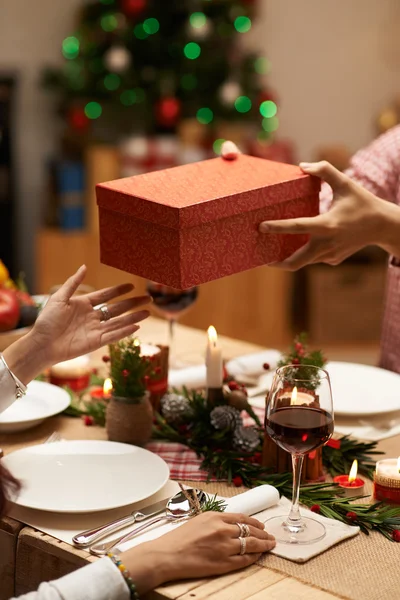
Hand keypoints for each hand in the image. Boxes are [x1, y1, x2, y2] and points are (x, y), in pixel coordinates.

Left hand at [3, 266, 149, 382]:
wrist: (41, 343)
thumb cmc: (46, 321)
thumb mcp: (59, 298)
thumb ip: (73, 283)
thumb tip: (84, 267)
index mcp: (83, 304)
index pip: (105, 296)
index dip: (118, 290)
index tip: (131, 285)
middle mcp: (92, 317)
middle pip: (117, 308)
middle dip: (133, 303)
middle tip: (148, 298)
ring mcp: (95, 330)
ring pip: (119, 322)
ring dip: (133, 317)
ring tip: (148, 312)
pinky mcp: (96, 342)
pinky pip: (113, 335)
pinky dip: (125, 331)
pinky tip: (137, 326)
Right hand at [121, 511, 275, 594]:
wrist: (168, 555)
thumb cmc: (179, 538)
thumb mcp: (199, 520)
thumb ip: (216, 521)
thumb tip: (231, 524)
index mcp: (216, 517)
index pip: (242, 518)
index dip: (255, 522)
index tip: (261, 525)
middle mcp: (222, 530)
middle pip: (250, 531)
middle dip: (263, 534)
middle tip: (270, 537)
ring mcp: (224, 547)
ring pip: (251, 545)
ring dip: (263, 545)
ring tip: (269, 545)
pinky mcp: (223, 563)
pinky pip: (244, 560)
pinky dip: (253, 558)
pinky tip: (257, 556)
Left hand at [259, 161, 397, 270]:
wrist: (383, 226)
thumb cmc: (363, 203)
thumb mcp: (345, 183)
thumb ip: (324, 170)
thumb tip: (302, 165)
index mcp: (327, 225)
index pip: (297, 227)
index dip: (277, 227)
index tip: (261, 226)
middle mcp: (327, 244)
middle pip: (296, 262)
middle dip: (277, 263)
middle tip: (262, 259)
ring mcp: (331, 255)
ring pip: (304, 261)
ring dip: (288, 259)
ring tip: (272, 252)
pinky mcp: (334, 259)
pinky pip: (315, 258)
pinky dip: (304, 253)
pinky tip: (297, 245)